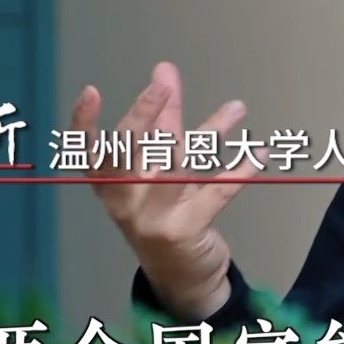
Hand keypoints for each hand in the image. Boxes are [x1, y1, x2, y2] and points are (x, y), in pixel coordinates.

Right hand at [72, 61, 259, 319]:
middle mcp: (125, 202)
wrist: (182, 275)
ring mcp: (152, 219)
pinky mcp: (185, 231)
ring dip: (212, 132)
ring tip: (238, 107)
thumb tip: (165, 68)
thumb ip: (165, 117)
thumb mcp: (162, 162)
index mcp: (109, 185)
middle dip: (146, 115)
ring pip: (179, 165)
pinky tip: (259, 151)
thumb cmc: (167, 207)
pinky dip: (241, 170)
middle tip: (162, 85)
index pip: (90, 152)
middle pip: (130, 153)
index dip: (85, 124)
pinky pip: (216, 192)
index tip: (91, 91)